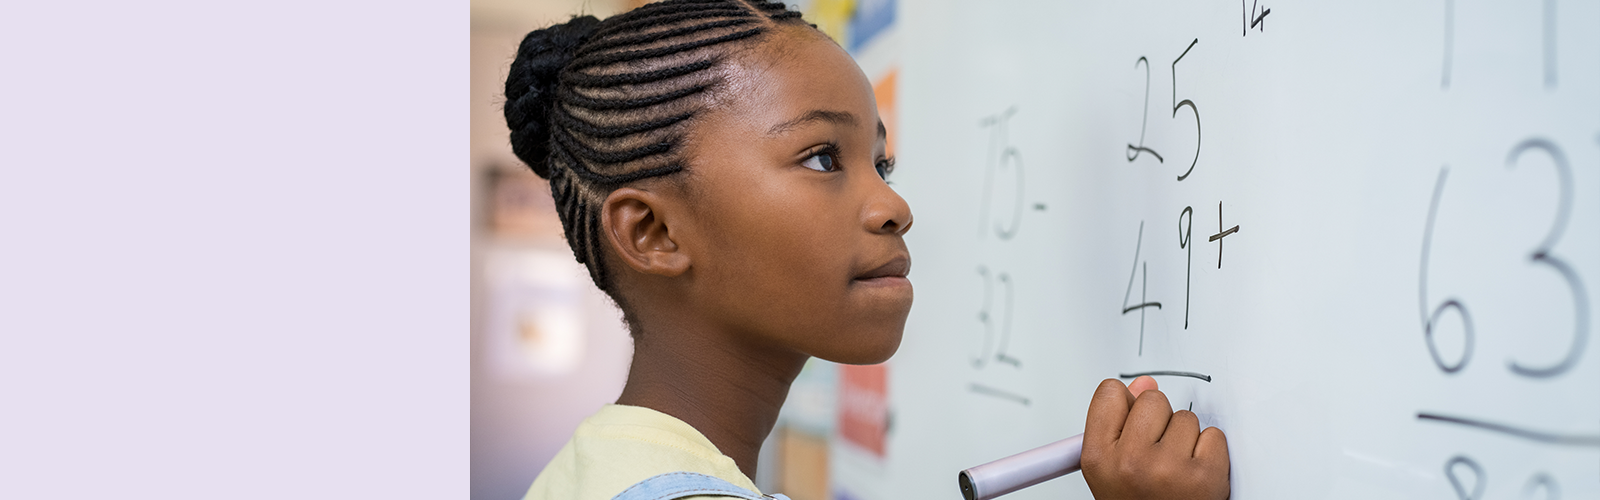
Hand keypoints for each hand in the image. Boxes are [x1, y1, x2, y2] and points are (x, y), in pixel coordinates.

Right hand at [1081, 376, 1229, 499]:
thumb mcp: (1111, 470)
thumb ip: (1119, 424)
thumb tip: (1143, 385)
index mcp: (1099, 458)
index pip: (1110, 393)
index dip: (1125, 404)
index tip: (1132, 420)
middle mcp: (1130, 462)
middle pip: (1152, 399)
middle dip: (1159, 421)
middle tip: (1157, 454)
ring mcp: (1169, 469)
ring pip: (1186, 418)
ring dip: (1186, 439)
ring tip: (1177, 469)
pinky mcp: (1205, 476)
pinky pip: (1214, 436)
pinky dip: (1210, 452)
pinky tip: (1196, 474)